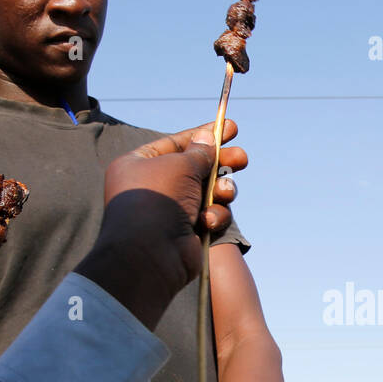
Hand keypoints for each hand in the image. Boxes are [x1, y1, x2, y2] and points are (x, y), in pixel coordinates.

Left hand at [76, 119, 246, 326]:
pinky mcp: (187, 232)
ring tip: (224, 194)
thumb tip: (207, 138)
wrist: (151, 253)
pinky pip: (210, 215)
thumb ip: (199, 152)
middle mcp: (154, 187)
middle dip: (221, 163)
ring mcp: (171, 211)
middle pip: (196, 168)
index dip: (204, 135)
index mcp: (139, 166)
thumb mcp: (180, 165)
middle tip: (242, 158)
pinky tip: (208, 221)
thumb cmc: (158, 200)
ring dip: (221, 191)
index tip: (230, 128)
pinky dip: (213, 216)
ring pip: (208, 193)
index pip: (176, 144)